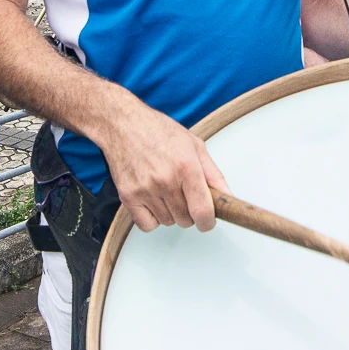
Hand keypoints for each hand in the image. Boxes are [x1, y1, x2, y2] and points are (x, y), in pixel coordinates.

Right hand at [98, 105, 229, 231]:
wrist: (122, 124)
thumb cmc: (157, 131)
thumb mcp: (193, 144)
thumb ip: (213, 173)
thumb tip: (226, 195)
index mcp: (186, 166)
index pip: (202, 211)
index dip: (208, 222)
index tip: (207, 221)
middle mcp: (165, 180)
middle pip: (185, 220)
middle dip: (189, 212)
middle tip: (183, 194)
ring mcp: (145, 190)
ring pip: (168, 222)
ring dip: (170, 213)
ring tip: (165, 190)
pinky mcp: (128, 196)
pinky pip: (147, 225)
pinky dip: (152, 219)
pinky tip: (153, 201)